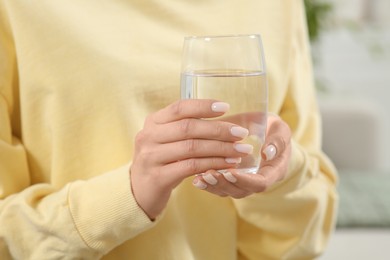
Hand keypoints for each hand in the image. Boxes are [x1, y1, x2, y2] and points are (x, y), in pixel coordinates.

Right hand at [130, 99, 251, 218]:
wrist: (139, 191)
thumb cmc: (161, 161)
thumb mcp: (167, 139)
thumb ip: (187, 128)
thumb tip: (225, 119)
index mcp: (153, 121)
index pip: (179, 108)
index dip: (203, 106)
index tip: (226, 106)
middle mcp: (148, 136)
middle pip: (188, 128)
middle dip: (218, 129)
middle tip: (241, 133)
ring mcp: (151, 157)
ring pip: (192, 148)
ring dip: (221, 149)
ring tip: (240, 151)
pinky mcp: (157, 177)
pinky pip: (191, 167)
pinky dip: (213, 164)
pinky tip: (228, 165)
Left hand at [192, 114, 291, 197]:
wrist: (263, 130)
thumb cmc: (273, 129)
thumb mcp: (280, 130)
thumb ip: (278, 141)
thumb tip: (267, 153)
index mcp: (273, 171)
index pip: (260, 183)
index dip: (245, 180)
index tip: (231, 171)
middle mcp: (257, 180)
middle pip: (241, 191)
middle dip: (224, 184)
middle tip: (210, 174)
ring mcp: (242, 182)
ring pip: (227, 191)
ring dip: (213, 186)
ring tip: (201, 177)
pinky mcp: (230, 179)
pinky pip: (218, 186)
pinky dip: (207, 184)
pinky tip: (196, 179)